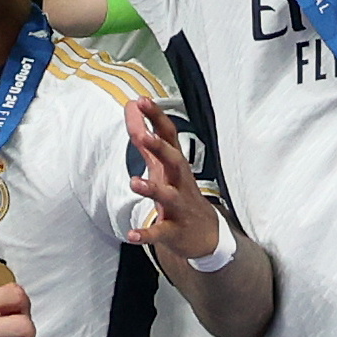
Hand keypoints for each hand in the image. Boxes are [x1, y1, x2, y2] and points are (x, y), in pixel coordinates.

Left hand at [122, 97, 222, 262]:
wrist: (205, 236)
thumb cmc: (179, 192)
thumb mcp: (162, 165)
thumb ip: (145, 138)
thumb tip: (131, 106)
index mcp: (176, 165)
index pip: (169, 137)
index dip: (157, 118)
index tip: (142, 100)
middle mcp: (180, 183)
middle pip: (175, 161)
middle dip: (160, 148)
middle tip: (143, 135)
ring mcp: (180, 207)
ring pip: (169, 196)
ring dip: (152, 189)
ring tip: (134, 182)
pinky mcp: (174, 231)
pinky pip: (161, 232)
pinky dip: (147, 234)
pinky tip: (132, 235)